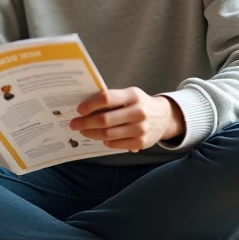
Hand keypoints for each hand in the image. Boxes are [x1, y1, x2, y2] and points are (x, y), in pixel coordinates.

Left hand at [70, 87, 184, 151]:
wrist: (165, 117)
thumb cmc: (140, 104)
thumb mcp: (129, 95)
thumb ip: (111, 99)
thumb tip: (85, 108)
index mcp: (133, 95)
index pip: (106, 98)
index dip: (90, 105)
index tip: (78, 109)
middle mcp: (138, 112)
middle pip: (104, 120)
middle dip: (85, 123)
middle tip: (74, 124)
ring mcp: (140, 129)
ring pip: (108, 134)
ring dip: (91, 133)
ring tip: (83, 131)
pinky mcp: (141, 143)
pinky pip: (115, 144)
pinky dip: (105, 141)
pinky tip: (100, 138)